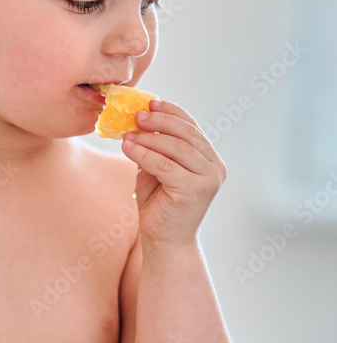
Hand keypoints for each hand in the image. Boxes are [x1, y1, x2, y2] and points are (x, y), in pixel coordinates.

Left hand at [120, 99, 226, 246]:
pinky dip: (145, 154)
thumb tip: (138, 118)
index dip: (171, 112)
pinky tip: (128, 148)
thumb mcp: (157, 167)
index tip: (150, 103)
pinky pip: (166, 165)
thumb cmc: (160, 203)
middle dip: (159, 121)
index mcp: (209, 158)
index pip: (192, 127)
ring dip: (149, 137)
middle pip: (186, 134)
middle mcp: (214, 167)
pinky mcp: (194, 190)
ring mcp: (208, 179)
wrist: (164, 240)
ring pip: (176, 148)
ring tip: (127, 133)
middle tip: (137, 116)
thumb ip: (155, 145)